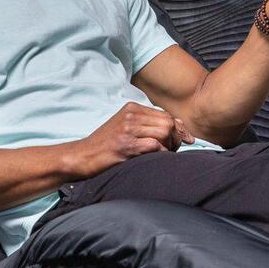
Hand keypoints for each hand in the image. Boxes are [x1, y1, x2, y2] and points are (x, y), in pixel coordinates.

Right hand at [77, 102, 195, 171]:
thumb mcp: (126, 128)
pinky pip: (155, 146)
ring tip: (163, 155)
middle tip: (171, 150)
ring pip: (164, 132)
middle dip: (175, 138)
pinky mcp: (126, 145)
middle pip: (168, 122)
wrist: (82, 156)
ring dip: (169, 146)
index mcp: (131, 108)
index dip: (179, 128)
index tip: (186, 140)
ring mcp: (127, 129)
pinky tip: (156, 160)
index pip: (165, 114)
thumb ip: (150, 125)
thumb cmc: (106, 145)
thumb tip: (180, 128)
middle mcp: (130, 115)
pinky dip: (161, 154)